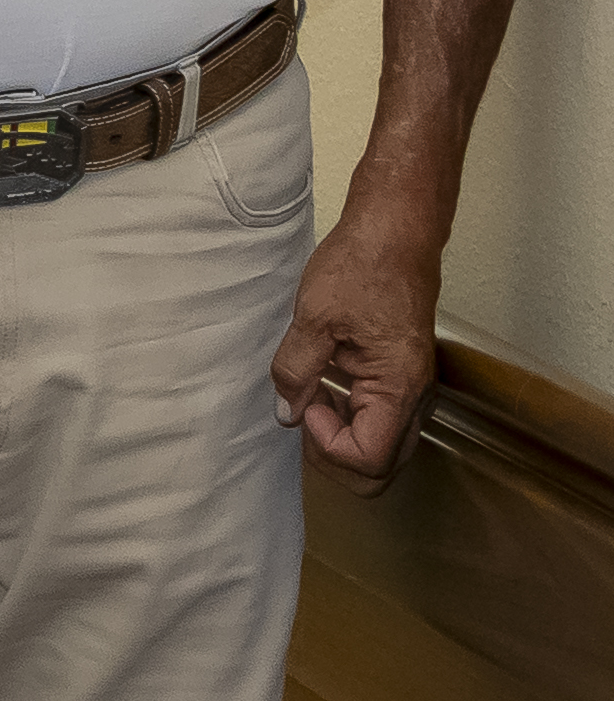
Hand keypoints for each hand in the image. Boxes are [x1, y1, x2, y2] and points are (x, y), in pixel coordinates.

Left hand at [268, 199, 442, 492]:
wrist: (395, 234)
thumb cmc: (362, 268)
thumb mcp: (314, 319)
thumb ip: (297, 371)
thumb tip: (286, 413)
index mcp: (397, 388)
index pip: (370, 459)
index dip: (328, 445)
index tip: (306, 405)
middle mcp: (414, 397)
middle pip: (381, 466)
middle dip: (335, 454)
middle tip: (303, 414)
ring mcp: (412, 388)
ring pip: (383, 446)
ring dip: (342, 436)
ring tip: (311, 398)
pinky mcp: (402, 376)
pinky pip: (381, 419)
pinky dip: (350, 418)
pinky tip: (325, 387)